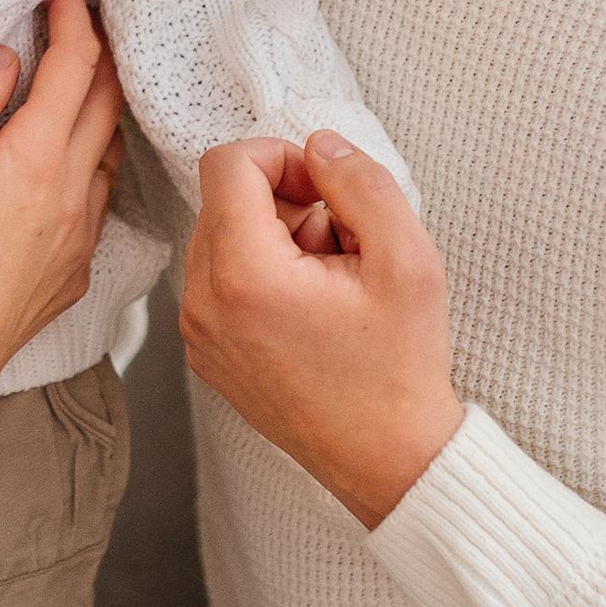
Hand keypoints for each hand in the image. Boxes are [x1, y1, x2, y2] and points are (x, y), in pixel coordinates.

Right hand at [0, 0, 126, 476]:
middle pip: (108, 101)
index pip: (76, 67)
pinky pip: (98, 196)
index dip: (74, 17)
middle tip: (74, 18)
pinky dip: (90, 159)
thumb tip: (6, 58)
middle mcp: (73, 193)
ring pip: (110, 150)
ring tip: (74, 80)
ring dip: (100, 106)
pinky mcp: (76, 267)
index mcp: (36, 161)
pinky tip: (65, 160)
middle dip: (97, 50)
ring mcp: (81, 234)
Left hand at [180, 132, 463, 528]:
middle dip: (286, 201)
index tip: (326, 188)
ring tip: (333, 280)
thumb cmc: (400, 369)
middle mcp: (204, 304)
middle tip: (344, 241)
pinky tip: (313, 308)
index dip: (283, 156)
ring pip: (222, 238)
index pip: (227, 163)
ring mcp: (199, 334)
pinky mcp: (207, 353)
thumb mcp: (406, 258)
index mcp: (244, 276)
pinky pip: (221, 281)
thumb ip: (361, 183)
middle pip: (225, 200)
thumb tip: (320, 146)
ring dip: (277, 239)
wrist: (389, 460)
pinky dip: (263, 276)